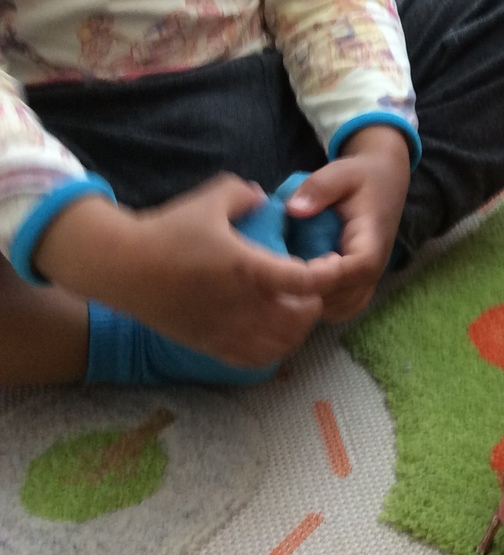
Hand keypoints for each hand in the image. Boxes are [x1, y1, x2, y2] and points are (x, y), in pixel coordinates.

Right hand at [35, 174, 342, 366]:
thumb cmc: (166, 231)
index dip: (329, 274)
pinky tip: (271, 332)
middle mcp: (243, 306)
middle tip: (310, 286)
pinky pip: (255, 360)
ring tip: (294, 309)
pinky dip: (273, 349)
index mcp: (248, 269)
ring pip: (282, 344)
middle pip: (302, 318)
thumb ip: (244, 194)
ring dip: (297, 328)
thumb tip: (264, 197)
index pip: (306, 281)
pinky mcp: (211, 345)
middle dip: (315, 302)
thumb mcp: (210, 199)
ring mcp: (227, 330)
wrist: (119, 266)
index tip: (331, 263)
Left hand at [284, 125, 410, 320]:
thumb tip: (293, 210)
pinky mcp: (357, 285)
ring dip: (312, 303)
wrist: (383, 181)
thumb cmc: (361, 176)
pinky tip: (295, 287)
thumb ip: (319, 188)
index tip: (292, 266)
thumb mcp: (341, 171)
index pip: (356, 270)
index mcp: (372, 241)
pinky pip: (339, 308)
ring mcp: (368, 280)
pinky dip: (317, 305)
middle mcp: (375, 267)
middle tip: (276, 277)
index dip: (324, 275)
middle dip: (310, 294)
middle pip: (346, 298)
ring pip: (341, 309)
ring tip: (283, 284)